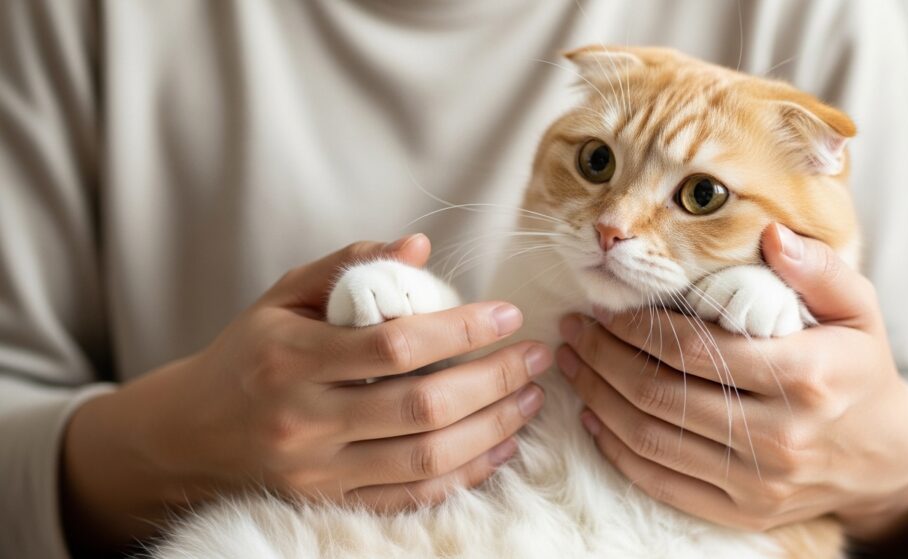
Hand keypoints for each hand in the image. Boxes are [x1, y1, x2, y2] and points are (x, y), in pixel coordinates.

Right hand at [61, 234, 551, 552]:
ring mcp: (318, 471)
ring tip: (529, 399)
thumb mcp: (284, 297)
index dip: (462, 329)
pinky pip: (411, 496)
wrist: (190, 434)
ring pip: (425, 458)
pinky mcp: (329, 502)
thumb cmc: (247, 354)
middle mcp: (304, 420)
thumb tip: (420, 246)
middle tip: (535, 358)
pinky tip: (500, 446)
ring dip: (492, 429)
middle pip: (421, 406)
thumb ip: (350, 266)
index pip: (394, 344)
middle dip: (493, 381)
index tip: (507, 315)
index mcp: (291, 358)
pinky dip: (465, 474)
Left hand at [557, 224, 907, 547]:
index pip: (695, 350)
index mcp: (805, 376)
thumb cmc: (860, 370)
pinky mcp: (744, 514)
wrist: (887, 457)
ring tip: (573, 365)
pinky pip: (661, 483)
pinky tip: (593, 418)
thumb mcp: (858, 309)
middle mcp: (780, 436)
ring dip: (598, 399)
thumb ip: (818, 268)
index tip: (608, 307)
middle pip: (662, 394)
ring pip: (651, 439)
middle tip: (575, 330)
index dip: (639, 328)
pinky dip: (617, 450)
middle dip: (603, 357)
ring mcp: (760, 483)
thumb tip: (771, 236)